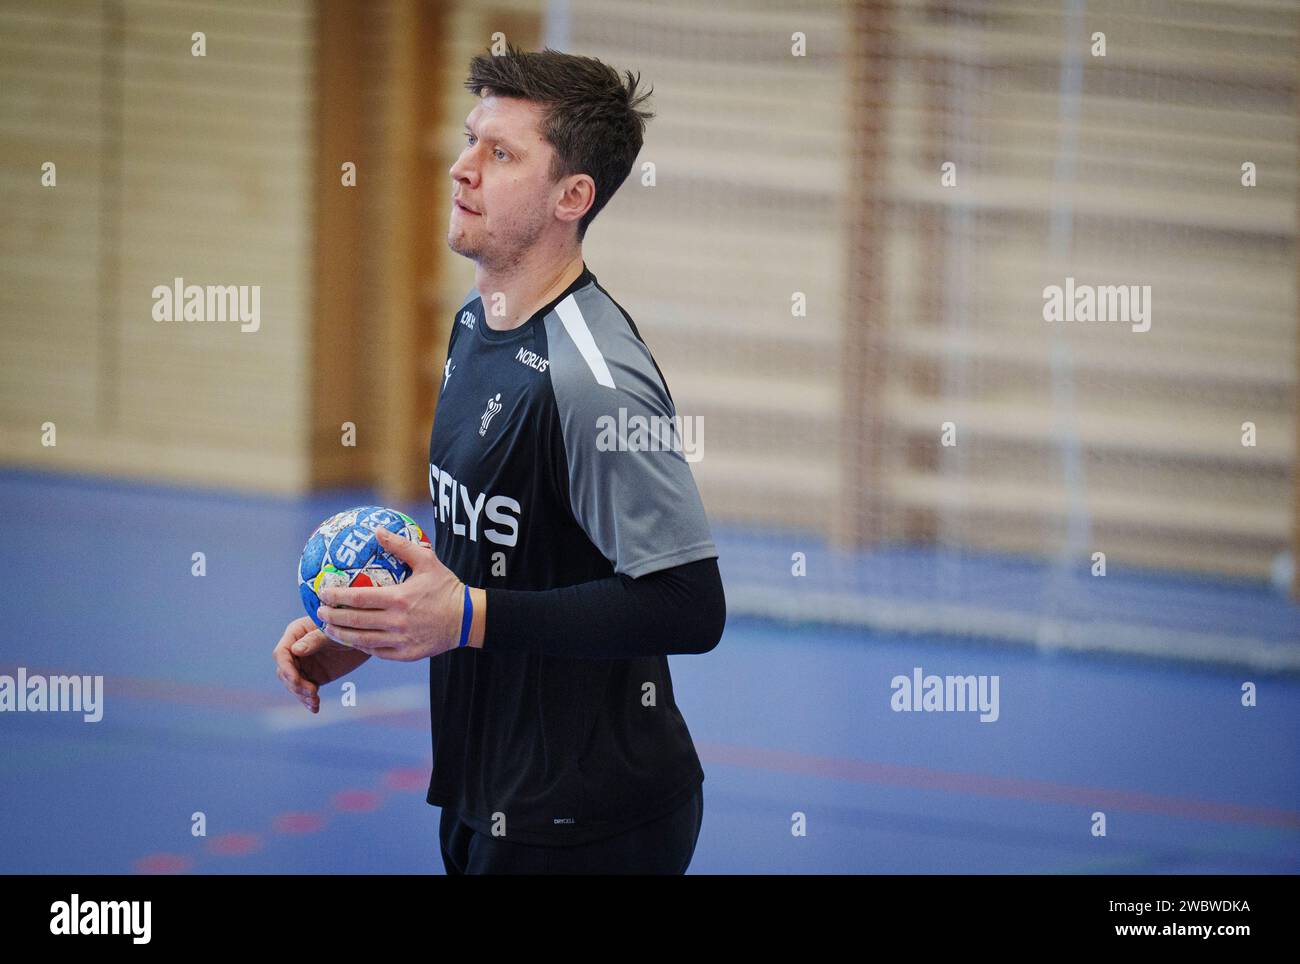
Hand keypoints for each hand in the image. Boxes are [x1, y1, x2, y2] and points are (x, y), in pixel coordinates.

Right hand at [272, 615, 368, 712]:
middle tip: (313, 692)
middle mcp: (295, 650)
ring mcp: (303, 664)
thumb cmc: (348, 627)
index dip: (286, 668)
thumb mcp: (333, 633)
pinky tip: (315, 707)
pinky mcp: (313, 676)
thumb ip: (315, 640)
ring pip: (292, 684)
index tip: (296, 681)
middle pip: (284, 671)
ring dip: (301, 695)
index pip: (281, 653)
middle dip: (296, 684)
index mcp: (296, 633)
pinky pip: (304, 691)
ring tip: (315, 702)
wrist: (365, 639)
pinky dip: (308, 701)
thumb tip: (295, 650)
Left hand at [314, 527, 481, 659]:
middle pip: (355, 621)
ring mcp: (401, 641)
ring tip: (328, 628)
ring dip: (341, 635)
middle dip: (332, 617)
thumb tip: (378, 530)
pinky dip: (362, 647)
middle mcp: (397, 622)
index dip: (337, 596)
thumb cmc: (447, 587)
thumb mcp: (427, 561)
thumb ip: (401, 546)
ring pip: (362, 641)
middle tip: (319, 612)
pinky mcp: (406, 654)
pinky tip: (353, 641)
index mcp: (399, 599)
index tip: (322, 593)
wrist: (468, 618)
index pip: (358, 598)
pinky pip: (377, 652)